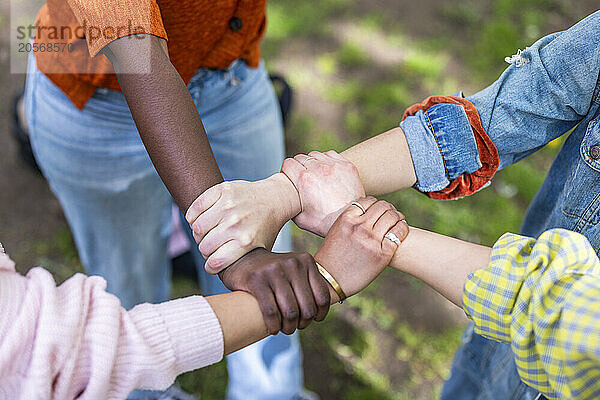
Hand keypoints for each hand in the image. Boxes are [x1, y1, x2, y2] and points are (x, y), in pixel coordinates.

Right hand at [185, 173, 300, 272]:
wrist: (276, 197)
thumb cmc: (266, 226)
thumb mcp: (260, 249)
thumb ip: (243, 263)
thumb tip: (225, 280)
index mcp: (246, 241)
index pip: (215, 262)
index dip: (210, 266)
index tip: (212, 265)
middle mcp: (236, 223)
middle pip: (203, 245)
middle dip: (205, 250)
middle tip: (211, 247)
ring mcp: (228, 205)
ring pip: (196, 227)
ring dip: (199, 234)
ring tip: (208, 233)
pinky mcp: (222, 190)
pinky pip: (195, 209)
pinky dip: (193, 217)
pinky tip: (202, 219)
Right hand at [219, 248, 330, 334]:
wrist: (241, 259)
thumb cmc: (273, 272)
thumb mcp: (294, 270)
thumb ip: (308, 284)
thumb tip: (322, 311)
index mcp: (306, 261)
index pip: (322, 296)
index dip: (320, 314)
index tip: (314, 320)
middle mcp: (292, 264)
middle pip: (307, 307)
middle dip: (303, 323)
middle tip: (296, 326)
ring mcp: (274, 271)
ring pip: (290, 312)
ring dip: (289, 328)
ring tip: (285, 329)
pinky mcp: (257, 281)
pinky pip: (271, 312)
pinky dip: (273, 326)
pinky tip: (272, 329)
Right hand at [281, 150, 364, 236]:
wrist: (352, 218)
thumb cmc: (326, 222)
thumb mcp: (300, 219)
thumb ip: (289, 205)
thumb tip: (282, 200)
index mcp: (305, 180)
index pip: (287, 163)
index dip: (286, 171)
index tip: (289, 177)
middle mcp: (319, 169)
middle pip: (300, 157)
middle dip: (298, 167)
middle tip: (302, 178)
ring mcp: (334, 165)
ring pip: (315, 154)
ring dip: (312, 162)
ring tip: (314, 175)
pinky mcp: (346, 165)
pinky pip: (329, 155)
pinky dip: (325, 161)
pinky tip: (326, 172)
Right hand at [315, 197, 408, 298]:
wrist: (329, 280)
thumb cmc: (331, 257)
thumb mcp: (336, 231)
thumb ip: (350, 220)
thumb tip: (365, 212)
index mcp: (346, 219)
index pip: (368, 201)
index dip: (375, 204)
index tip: (378, 210)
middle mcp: (359, 227)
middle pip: (382, 206)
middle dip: (388, 208)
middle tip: (391, 214)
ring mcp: (372, 240)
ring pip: (392, 216)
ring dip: (397, 216)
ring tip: (398, 221)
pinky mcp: (382, 254)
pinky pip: (399, 233)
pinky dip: (402, 228)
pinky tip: (401, 230)